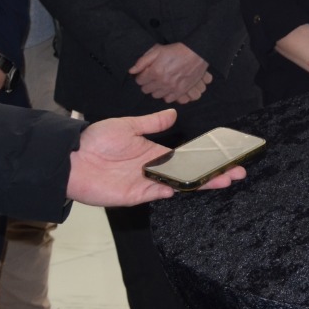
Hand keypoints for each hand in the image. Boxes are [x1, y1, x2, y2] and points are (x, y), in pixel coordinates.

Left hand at [67, 109, 246, 206]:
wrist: (71, 158)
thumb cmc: (96, 140)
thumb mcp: (128, 125)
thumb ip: (152, 123)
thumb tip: (174, 114)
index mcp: (154, 152)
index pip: (187, 156)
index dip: (206, 157)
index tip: (227, 156)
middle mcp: (154, 169)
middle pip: (190, 173)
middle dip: (214, 173)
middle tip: (237, 172)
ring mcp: (146, 182)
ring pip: (180, 184)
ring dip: (202, 183)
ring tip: (224, 180)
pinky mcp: (135, 194)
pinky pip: (159, 192)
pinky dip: (173, 189)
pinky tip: (190, 185)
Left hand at [129, 43, 210, 102]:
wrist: (197, 53)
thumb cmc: (177, 50)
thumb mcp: (158, 50)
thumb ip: (143, 61)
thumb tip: (132, 71)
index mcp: (154, 71)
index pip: (139, 81)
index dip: (141, 76)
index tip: (145, 73)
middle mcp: (162, 82)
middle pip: (146, 89)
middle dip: (147, 83)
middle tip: (152, 77)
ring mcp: (171, 88)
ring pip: (156, 95)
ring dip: (156, 89)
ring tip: (160, 82)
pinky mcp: (180, 91)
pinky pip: (168, 99)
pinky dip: (166, 94)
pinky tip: (168, 87)